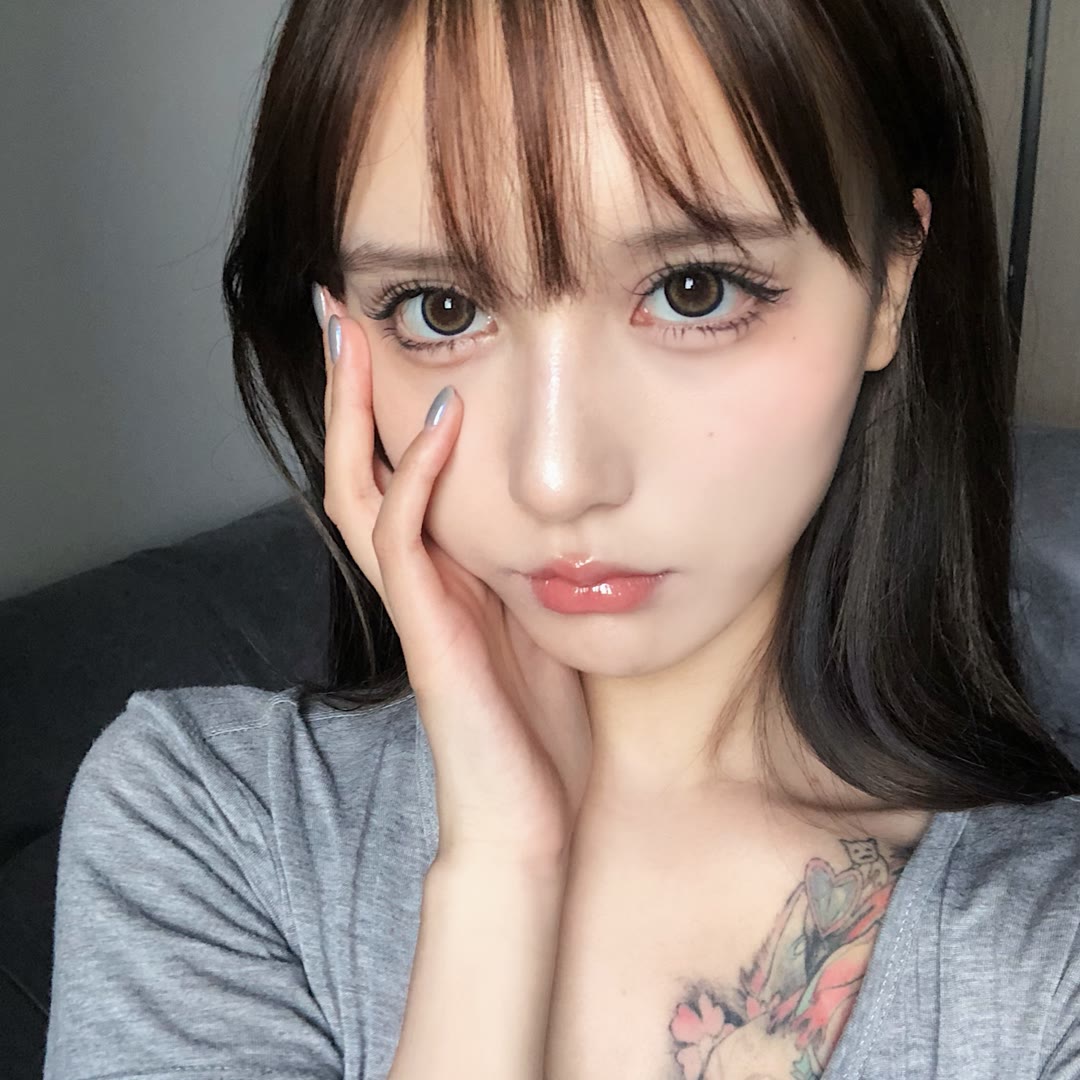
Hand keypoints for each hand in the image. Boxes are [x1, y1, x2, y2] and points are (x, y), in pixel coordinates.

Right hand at [316, 289, 592, 867]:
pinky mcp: (425, 632)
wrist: (528, 819)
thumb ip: (537, 567)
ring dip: (356, 411)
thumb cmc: (542, 731)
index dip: (382, 406)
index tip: (390, 333)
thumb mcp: (544, 625)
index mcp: (446, 573)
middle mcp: (419, 580)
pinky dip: (415, 474)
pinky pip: (404, 538)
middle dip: (344, 390)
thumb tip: (569, 514)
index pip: (397, 472)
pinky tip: (436, 416)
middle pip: (359, 466)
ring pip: (361, 490)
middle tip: (337, 307)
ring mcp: (416, 604)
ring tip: (354, 332)